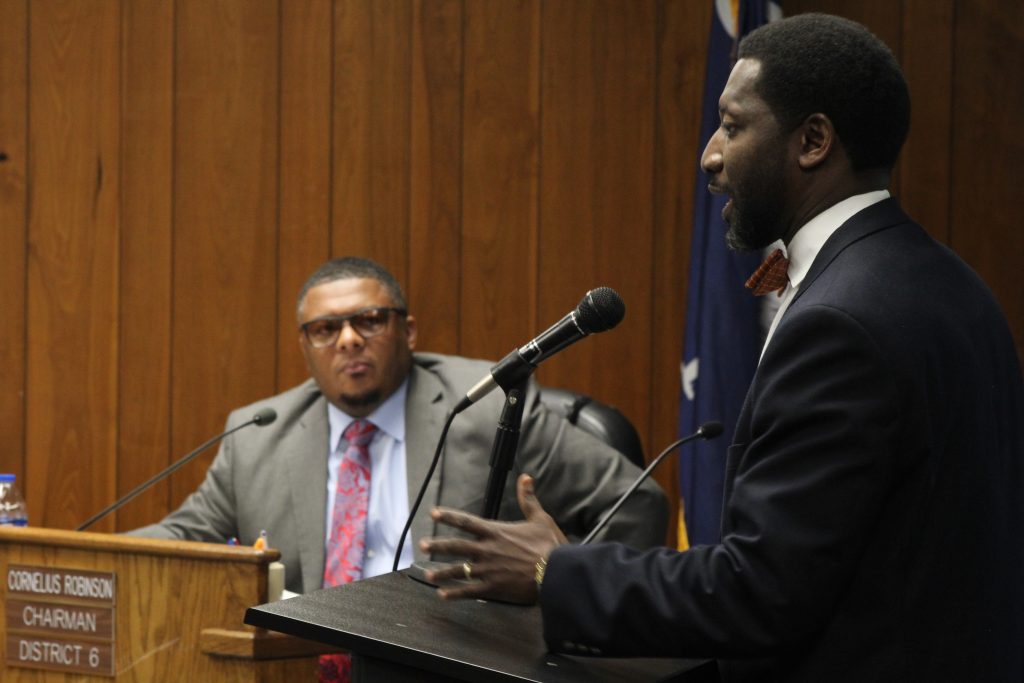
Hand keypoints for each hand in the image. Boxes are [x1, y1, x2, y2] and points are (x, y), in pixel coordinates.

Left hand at [420, 474, 567, 603]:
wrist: (556, 572)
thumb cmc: (549, 545)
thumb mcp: (539, 518)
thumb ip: (528, 499)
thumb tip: (526, 478)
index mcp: (495, 532)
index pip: (466, 522)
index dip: (448, 516)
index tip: (433, 513)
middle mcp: (487, 550)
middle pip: (456, 546)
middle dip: (437, 545)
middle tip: (422, 545)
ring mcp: (488, 570)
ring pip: (459, 570)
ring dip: (442, 572)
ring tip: (428, 574)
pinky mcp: (493, 587)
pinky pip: (469, 591)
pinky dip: (455, 593)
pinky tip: (443, 595)